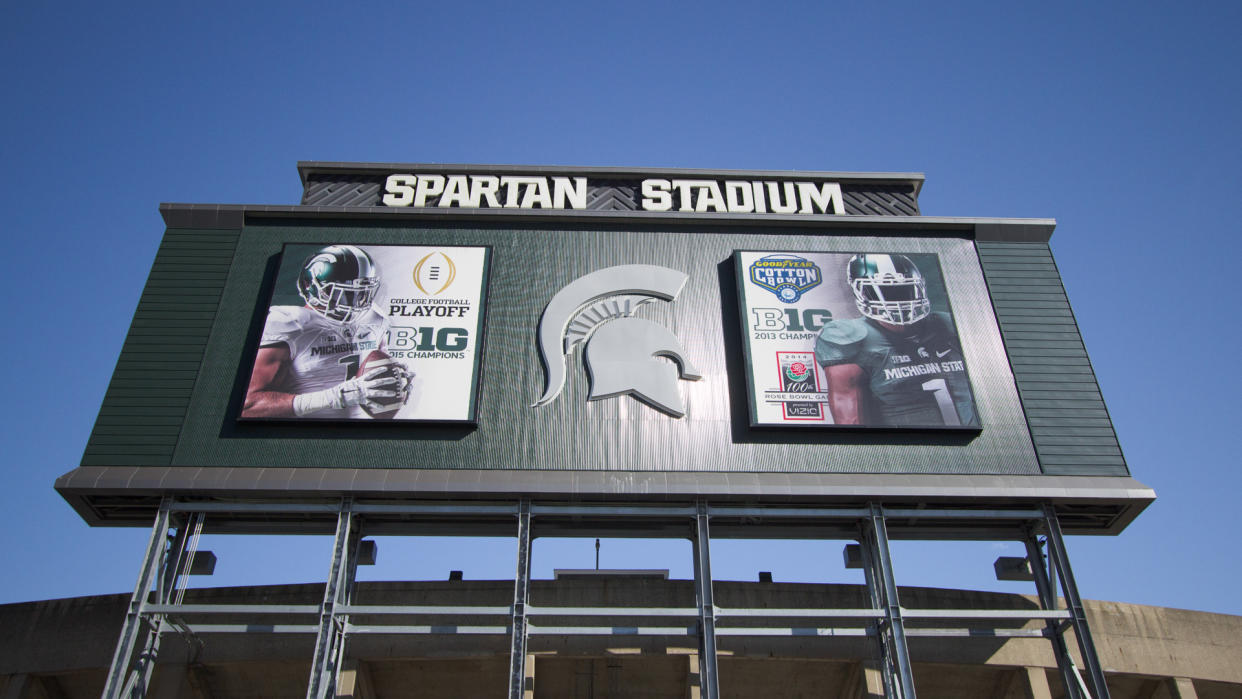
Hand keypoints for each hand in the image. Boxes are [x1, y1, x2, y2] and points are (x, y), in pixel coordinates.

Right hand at [293, 363, 412, 415]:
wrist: (338, 396)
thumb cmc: (344, 388)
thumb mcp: (350, 381)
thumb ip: (355, 378)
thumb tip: (357, 376)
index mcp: (361, 380)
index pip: (372, 373)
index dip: (379, 370)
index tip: (386, 367)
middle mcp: (364, 386)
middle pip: (377, 382)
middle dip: (387, 380)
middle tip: (395, 379)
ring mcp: (363, 393)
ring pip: (377, 393)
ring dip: (386, 393)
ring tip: (394, 394)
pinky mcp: (362, 401)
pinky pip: (371, 403)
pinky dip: (378, 406)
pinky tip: (384, 407)